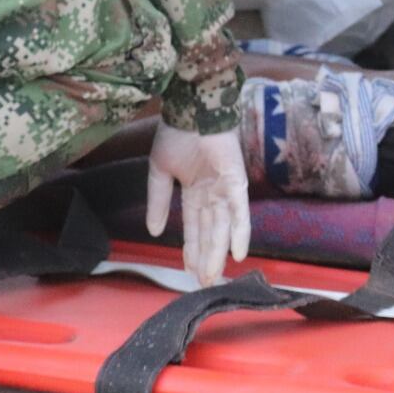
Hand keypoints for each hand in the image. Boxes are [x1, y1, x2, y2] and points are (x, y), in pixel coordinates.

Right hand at [145, 122, 250, 285]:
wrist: (190, 109)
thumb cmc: (175, 134)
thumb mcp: (160, 172)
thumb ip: (158, 202)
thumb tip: (154, 231)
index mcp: (194, 191)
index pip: (193, 226)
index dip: (191, 248)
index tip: (187, 270)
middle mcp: (212, 193)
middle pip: (209, 232)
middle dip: (205, 257)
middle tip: (203, 283)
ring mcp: (225, 188)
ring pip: (222, 228)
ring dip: (217, 252)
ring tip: (213, 276)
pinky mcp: (236, 181)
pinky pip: (239, 211)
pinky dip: (239, 232)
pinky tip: (238, 253)